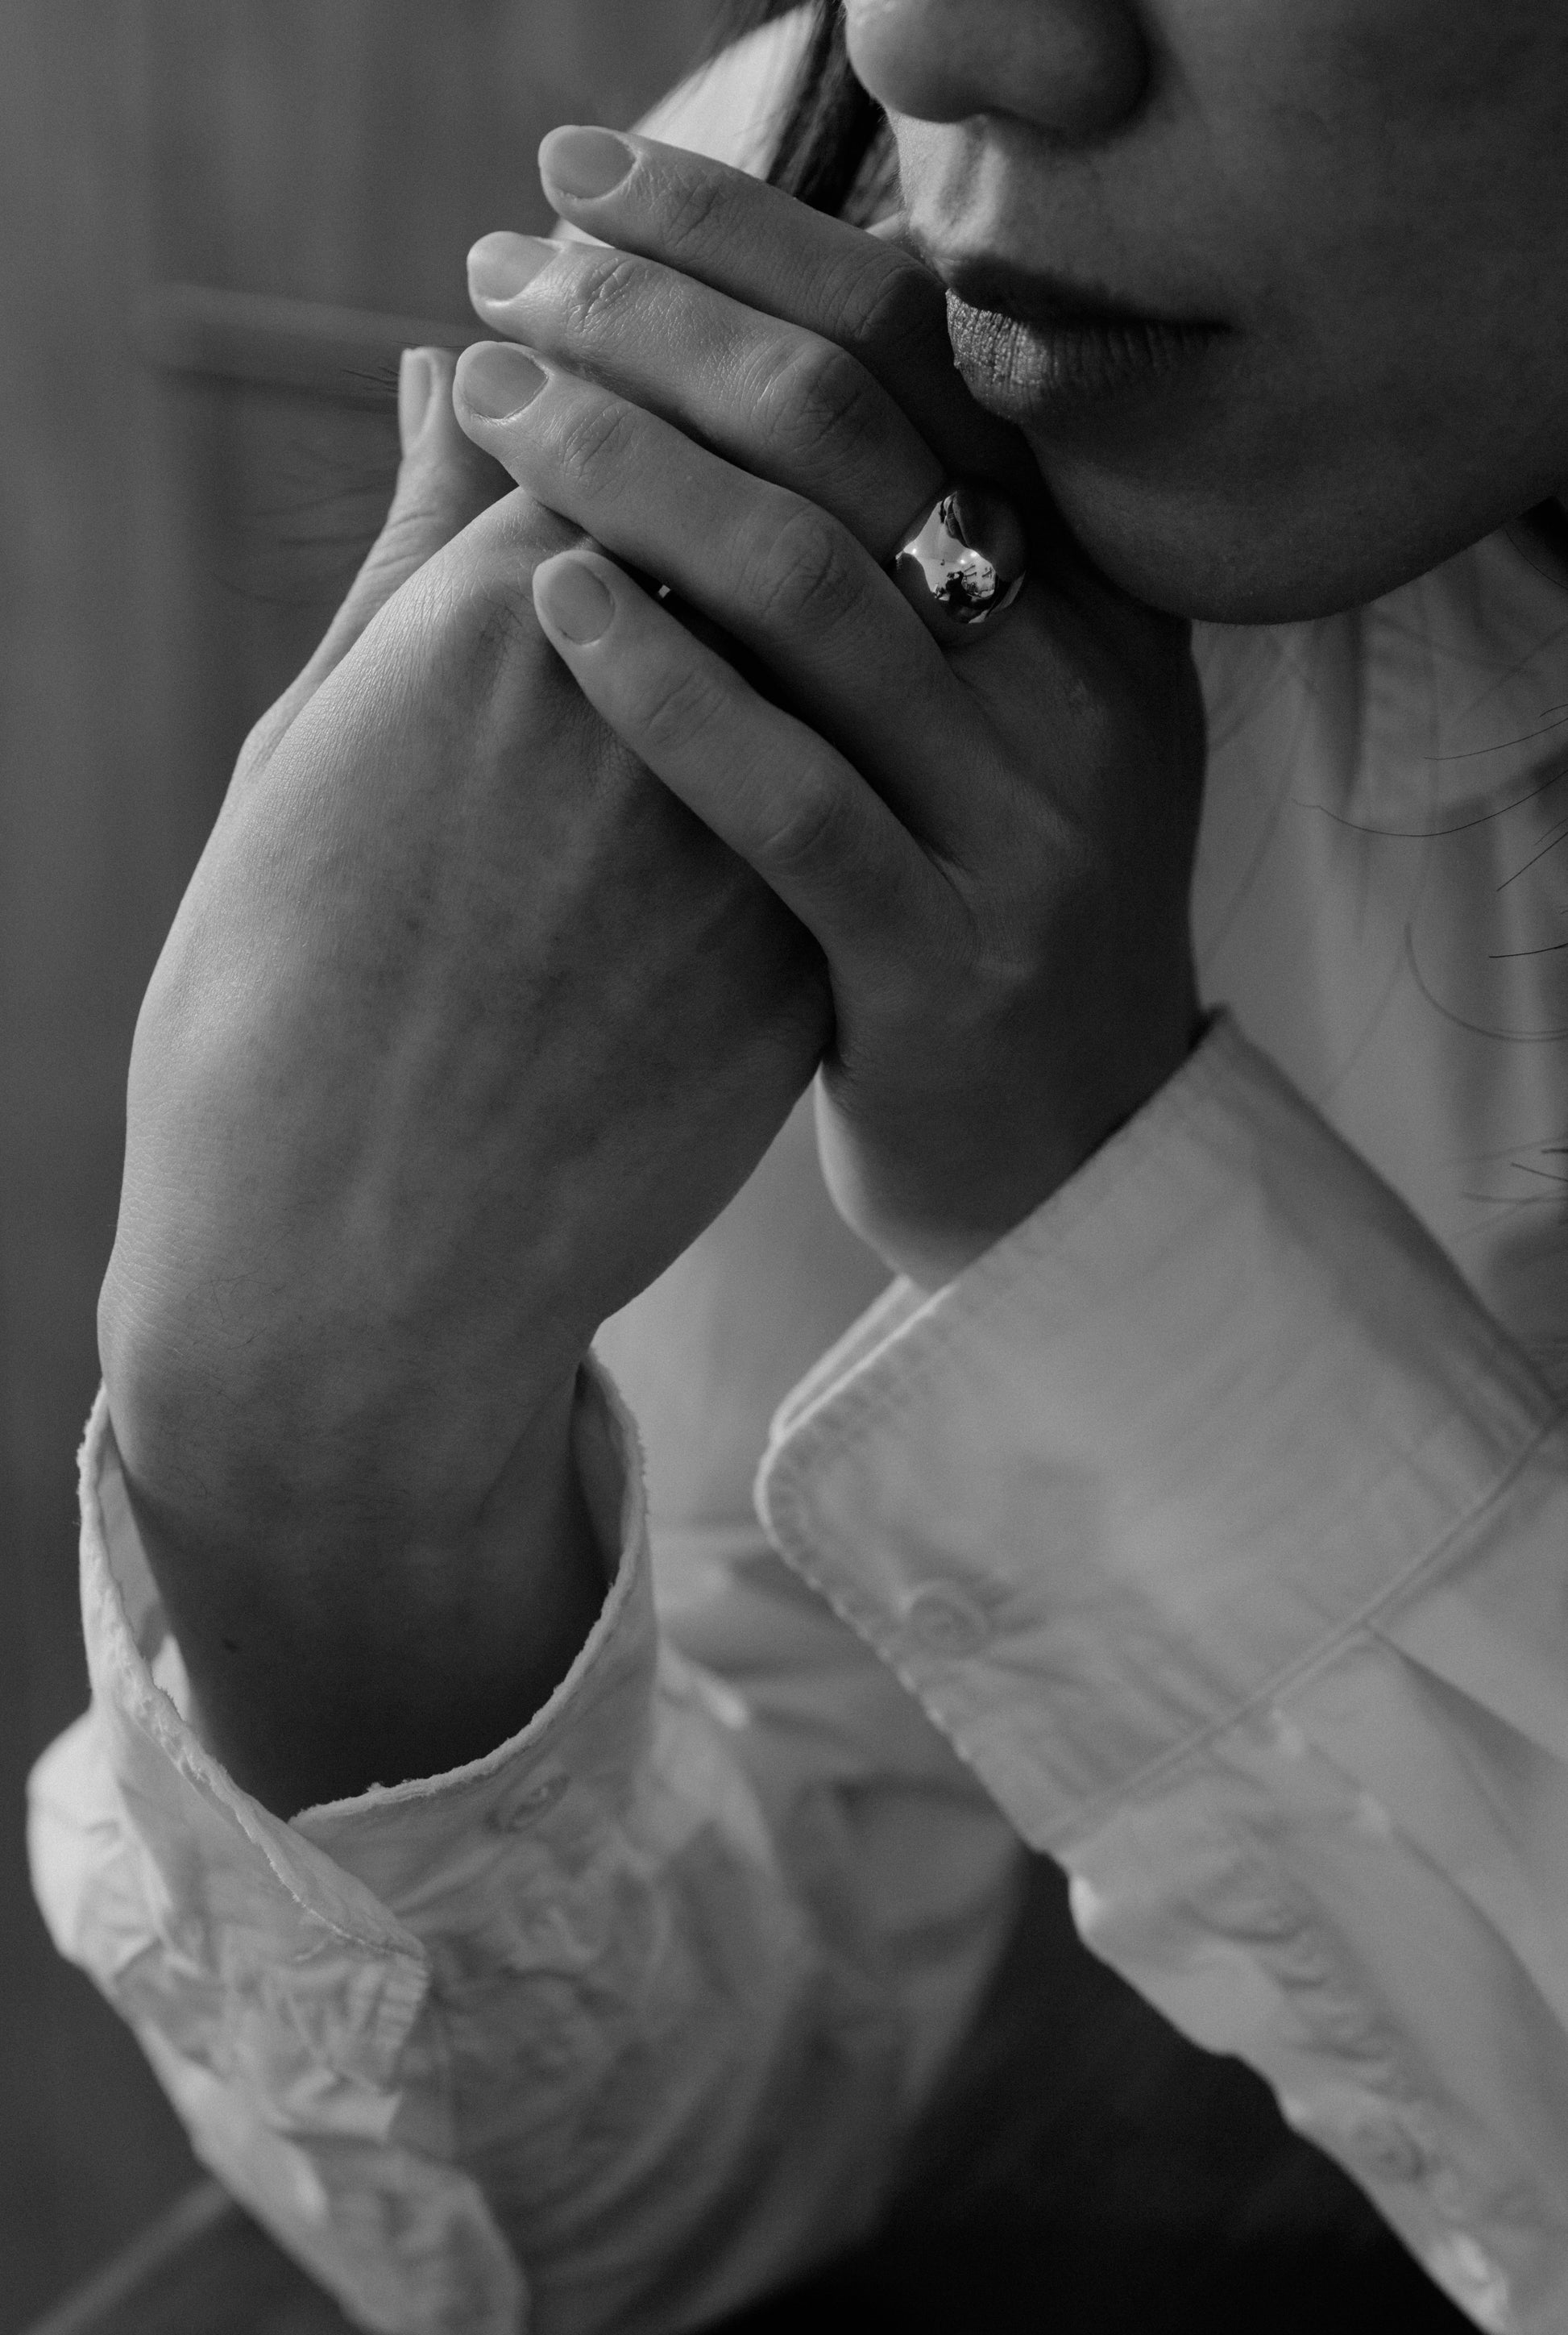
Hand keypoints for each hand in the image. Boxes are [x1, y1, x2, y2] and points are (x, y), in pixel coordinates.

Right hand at [100, 348, 828, 1805]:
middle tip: (756, 463)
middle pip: (772, 491)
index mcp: (486, 621)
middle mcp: (642, 704)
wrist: (351, 1249)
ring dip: (842, 586)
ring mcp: (744, 829)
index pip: (633, 418)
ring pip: (852, 633)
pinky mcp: (806, 947)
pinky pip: (870, 788)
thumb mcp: (313, 747)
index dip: (655, 381)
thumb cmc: (282, 992)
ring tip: (793, 604)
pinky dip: (861, 729)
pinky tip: (833, 734)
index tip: (659, 392)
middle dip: (771, 447)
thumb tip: (444, 391)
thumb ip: (407, 554)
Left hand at [460, 129, 1206, 1290]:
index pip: (932, 346)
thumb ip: (889, 559)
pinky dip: (660, 685)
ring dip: (629, 467)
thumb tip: (706, 359)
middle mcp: (1087, 688)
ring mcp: (1026, 832)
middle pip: (862, 434)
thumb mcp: (986, 725)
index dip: (750, 239)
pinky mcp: (944, 966)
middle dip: (660, 322)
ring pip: (820, 595)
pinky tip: (545, 601)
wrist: (1071, 1168)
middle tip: (502, 273)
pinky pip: (790, 799)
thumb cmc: (971, 921)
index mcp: (1100, 597)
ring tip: (491, 398)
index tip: (588, 181)